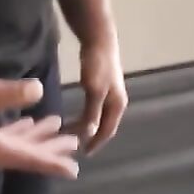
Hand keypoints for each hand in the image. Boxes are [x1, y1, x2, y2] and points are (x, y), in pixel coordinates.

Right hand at [0, 74, 81, 178]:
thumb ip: (13, 93)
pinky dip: (18, 133)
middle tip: (75, 142)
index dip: (54, 162)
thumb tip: (39, 90)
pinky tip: (27, 123)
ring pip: (15, 146)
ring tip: (57, 127)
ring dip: (36, 137)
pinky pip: (2, 141)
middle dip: (50, 147)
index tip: (74, 169)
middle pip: (26, 154)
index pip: (31, 159)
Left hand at [74, 38, 128, 154]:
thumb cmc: (98, 64)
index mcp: (118, 105)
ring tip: (75, 135)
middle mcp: (117, 102)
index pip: (108, 131)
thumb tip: (90, 134)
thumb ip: (92, 112)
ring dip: (89, 127)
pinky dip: (87, 116)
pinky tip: (77, 117)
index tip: (83, 153)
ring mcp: (111, 94)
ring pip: (100, 117)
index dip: (96, 143)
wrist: (99, 40)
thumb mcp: (94, 89)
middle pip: (105, 126)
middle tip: (76, 147)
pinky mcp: (103, 86)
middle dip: (92, 137)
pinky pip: (95, 108)